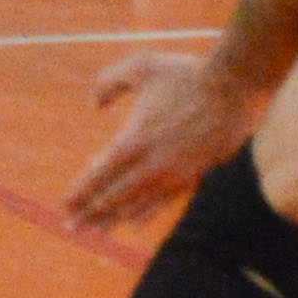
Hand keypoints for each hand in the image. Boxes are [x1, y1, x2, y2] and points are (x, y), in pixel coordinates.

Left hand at [64, 48, 267, 234]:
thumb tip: (95, 105)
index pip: (100, 174)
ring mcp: (173, 173)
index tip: (65, 206)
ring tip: (97, 231)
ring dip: (114, 218)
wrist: (232, 87)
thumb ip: (110, 82)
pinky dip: (145, 213)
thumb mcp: (140, 66)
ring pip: (137, 203)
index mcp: (135, 138)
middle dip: (91, 212)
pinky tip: (134, 222)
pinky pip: (163, 202)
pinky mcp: (192, 176)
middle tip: (72, 227)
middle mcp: (151, 163)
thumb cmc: (184, 73)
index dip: (81, 192)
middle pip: (114, 195)